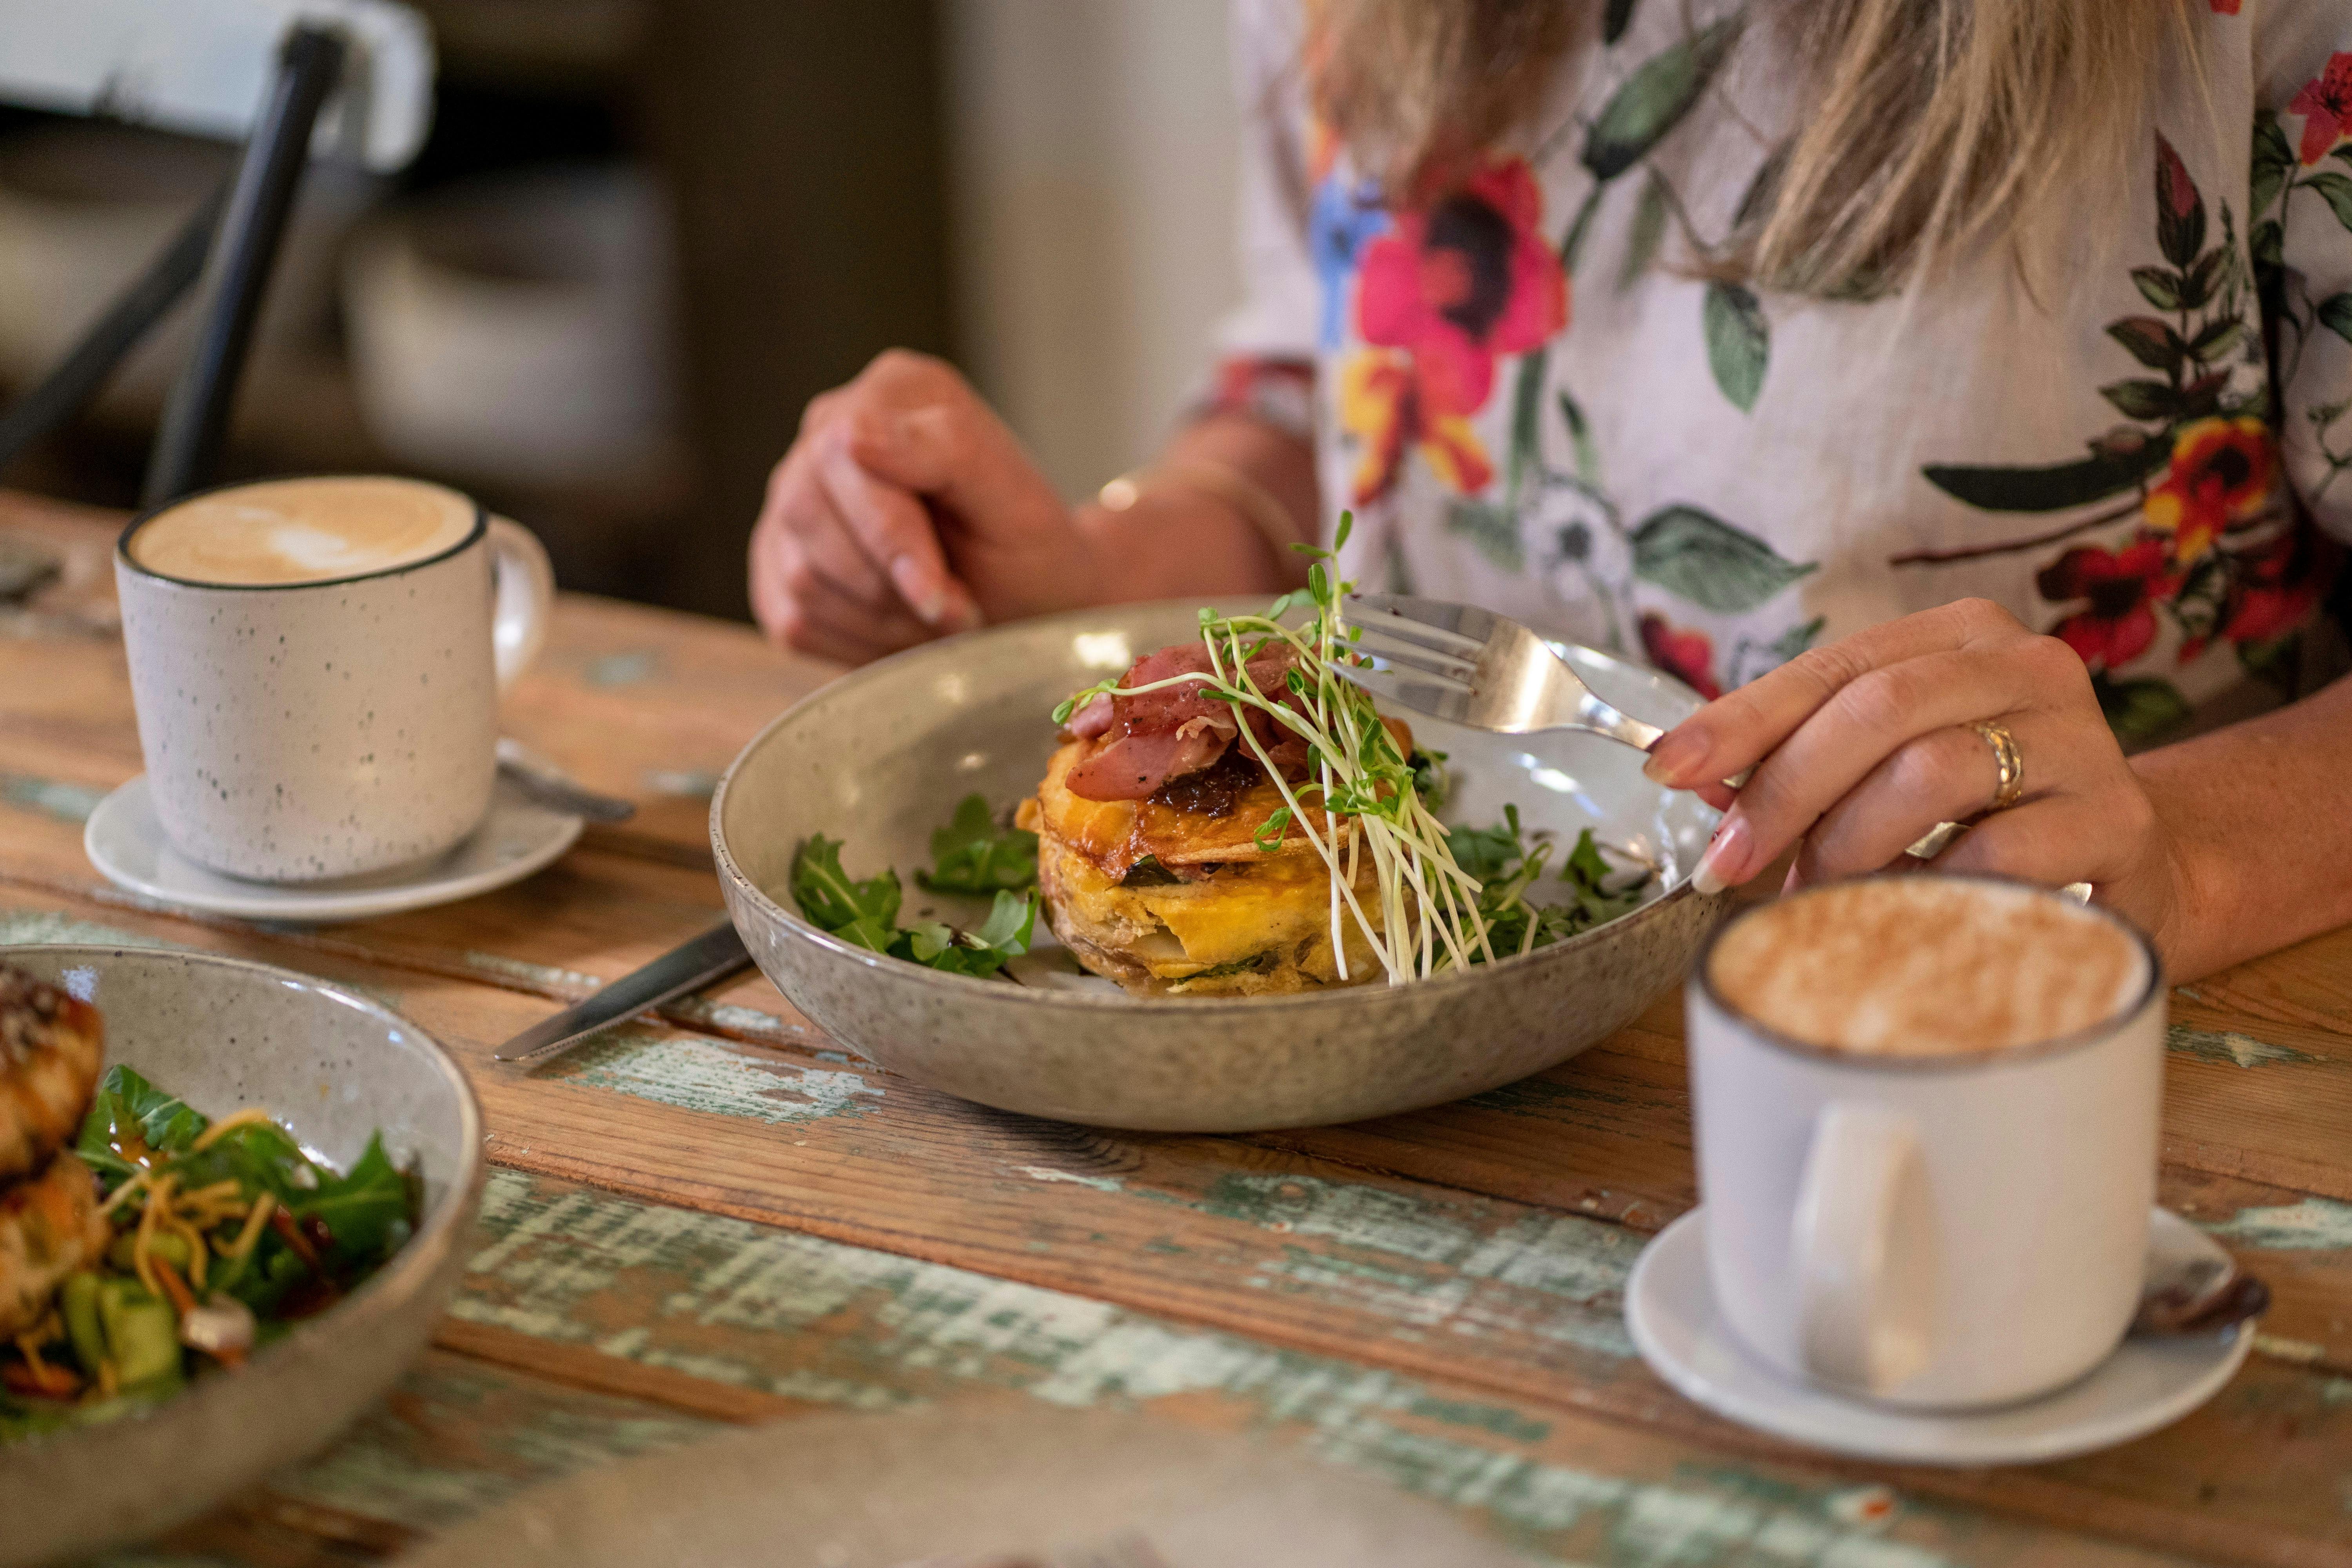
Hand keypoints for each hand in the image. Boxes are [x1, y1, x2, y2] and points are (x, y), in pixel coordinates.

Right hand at [749, 350, 1092, 662]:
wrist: (1031, 605)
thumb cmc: (1029, 550)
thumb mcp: (1014, 500)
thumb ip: (946, 450)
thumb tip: (854, 435)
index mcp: (891, 393)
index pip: (845, 452)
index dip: (891, 537)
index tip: (940, 595)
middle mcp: (826, 436)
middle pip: (808, 514)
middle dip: (892, 587)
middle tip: (959, 612)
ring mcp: (793, 502)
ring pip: (802, 577)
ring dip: (883, 620)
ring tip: (938, 618)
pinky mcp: (779, 568)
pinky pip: (795, 621)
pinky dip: (861, 643)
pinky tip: (905, 630)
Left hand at [1641, 598, 2188, 951]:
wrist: (2129, 873)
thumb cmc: (1985, 816)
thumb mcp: (1889, 771)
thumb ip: (1802, 761)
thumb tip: (1694, 777)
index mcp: (1962, 638)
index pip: (1833, 668)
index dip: (1742, 720)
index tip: (1667, 768)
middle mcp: (2029, 667)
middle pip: (1876, 712)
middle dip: (1785, 792)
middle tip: (1729, 865)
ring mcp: (2082, 741)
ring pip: (1931, 774)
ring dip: (1850, 847)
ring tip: (1815, 898)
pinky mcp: (2116, 820)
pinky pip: (1997, 852)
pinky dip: (1928, 889)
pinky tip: (1898, 918)